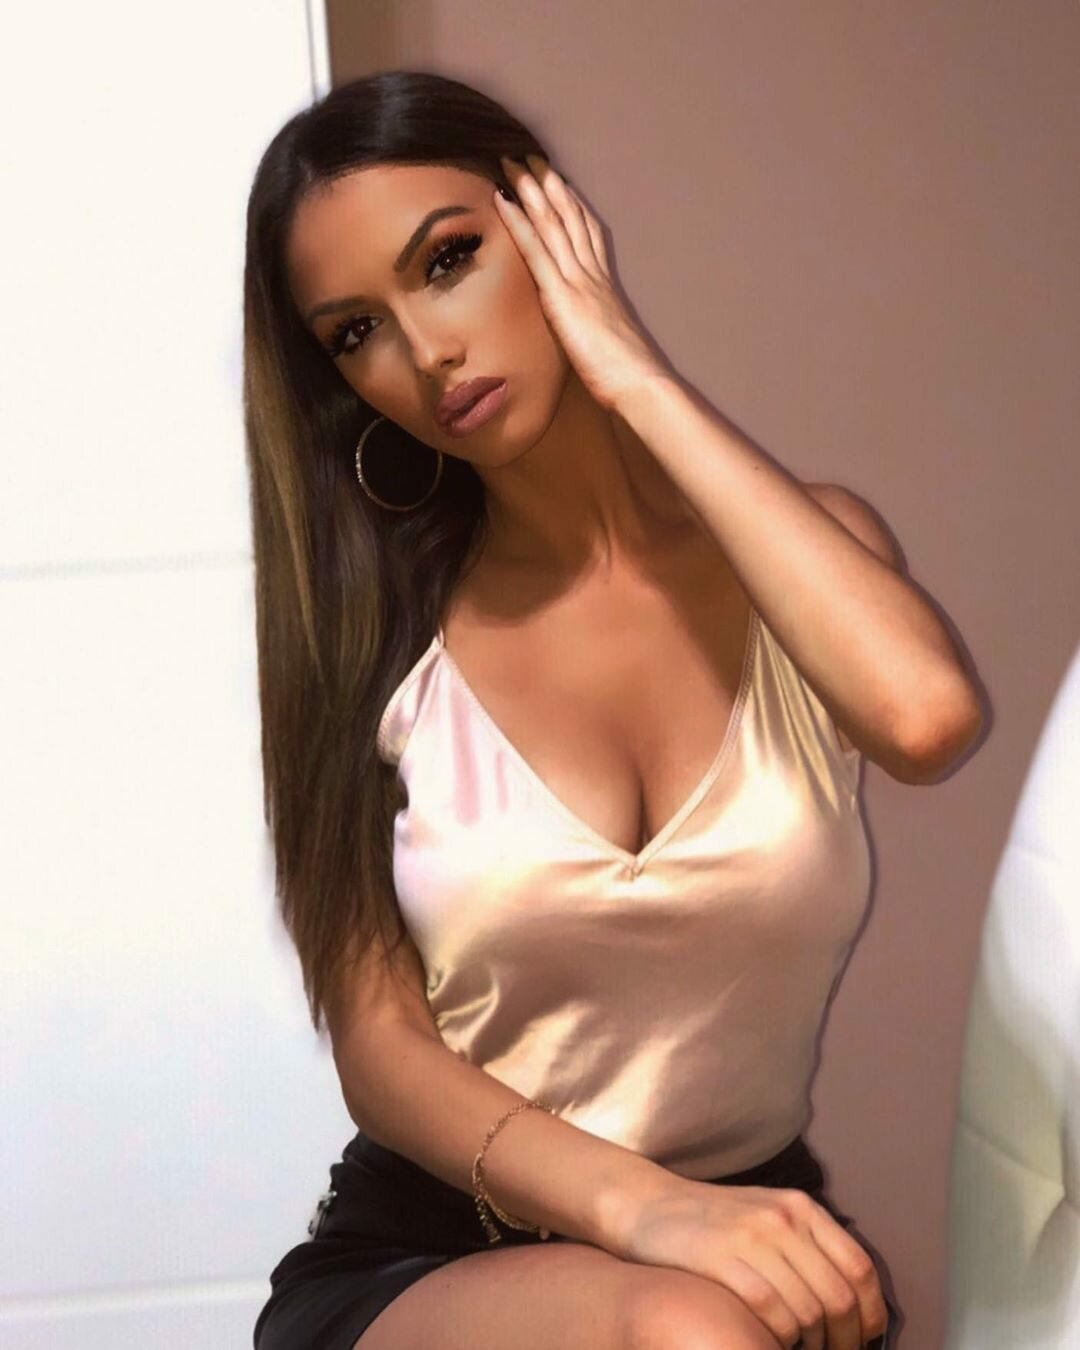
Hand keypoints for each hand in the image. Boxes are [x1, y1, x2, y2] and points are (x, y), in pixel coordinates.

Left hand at [494, 153, 670, 413]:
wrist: (639, 382)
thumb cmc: (628, 374)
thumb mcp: (610, 341)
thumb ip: (598, 326)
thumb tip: (589, 329)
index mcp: (604, 284)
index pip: (586, 233)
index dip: (571, 203)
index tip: (557, 179)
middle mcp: (591, 274)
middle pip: (568, 217)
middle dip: (548, 183)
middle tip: (529, 153)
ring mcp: (577, 281)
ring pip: (552, 223)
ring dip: (530, 189)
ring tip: (511, 160)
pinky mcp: (561, 295)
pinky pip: (535, 250)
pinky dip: (518, 222)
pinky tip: (502, 200)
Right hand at [619, 1175, 889, 1349]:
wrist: (649, 1204)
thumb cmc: (713, 1223)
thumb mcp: (767, 1217)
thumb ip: (806, 1246)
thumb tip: (854, 1303)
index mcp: (800, 1207)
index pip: (859, 1268)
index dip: (870, 1314)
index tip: (864, 1341)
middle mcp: (783, 1217)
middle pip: (839, 1296)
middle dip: (845, 1341)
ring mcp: (752, 1236)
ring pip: (808, 1310)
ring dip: (811, 1345)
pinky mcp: (722, 1257)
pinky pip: (770, 1312)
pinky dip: (777, 1339)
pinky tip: (768, 1343)